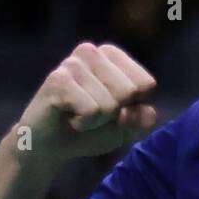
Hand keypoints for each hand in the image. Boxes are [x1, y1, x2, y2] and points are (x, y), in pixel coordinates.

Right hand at [15, 42, 157, 173]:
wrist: (48, 146)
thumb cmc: (89, 130)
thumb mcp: (124, 127)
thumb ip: (141, 118)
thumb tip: (150, 114)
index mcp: (111, 55)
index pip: (146, 84)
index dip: (132, 107)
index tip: (111, 110)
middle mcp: (91, 52)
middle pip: (129, 92)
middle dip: (114, 114)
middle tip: (92, 114)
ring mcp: (72, 64)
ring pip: (110, 104)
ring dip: (96, 121)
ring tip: (77, 116)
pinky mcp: (57, 80)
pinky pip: (91, 111)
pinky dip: (84, 123)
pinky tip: (68, 117)